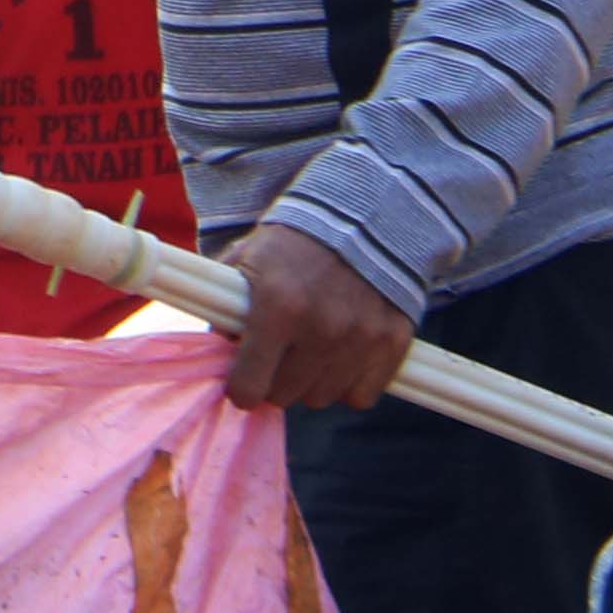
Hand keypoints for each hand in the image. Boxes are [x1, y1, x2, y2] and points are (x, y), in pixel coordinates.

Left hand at [222, 225, 415, 411]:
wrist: (362, 215)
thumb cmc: (294, 241)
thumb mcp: (248, 261)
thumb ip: (225, 308)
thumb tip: (219, 352)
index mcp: (277, 307)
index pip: (249, 387)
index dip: (241, 388)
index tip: (243, 381)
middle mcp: (321, 328)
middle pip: (284, 396)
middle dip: (275, 380)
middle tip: (279, 356)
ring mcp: (361, 337)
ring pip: (322, 398)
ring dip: (312, 382)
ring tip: (311, 349)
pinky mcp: (393, 342)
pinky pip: (362, 395)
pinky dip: (350, 383)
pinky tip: (342, 356)